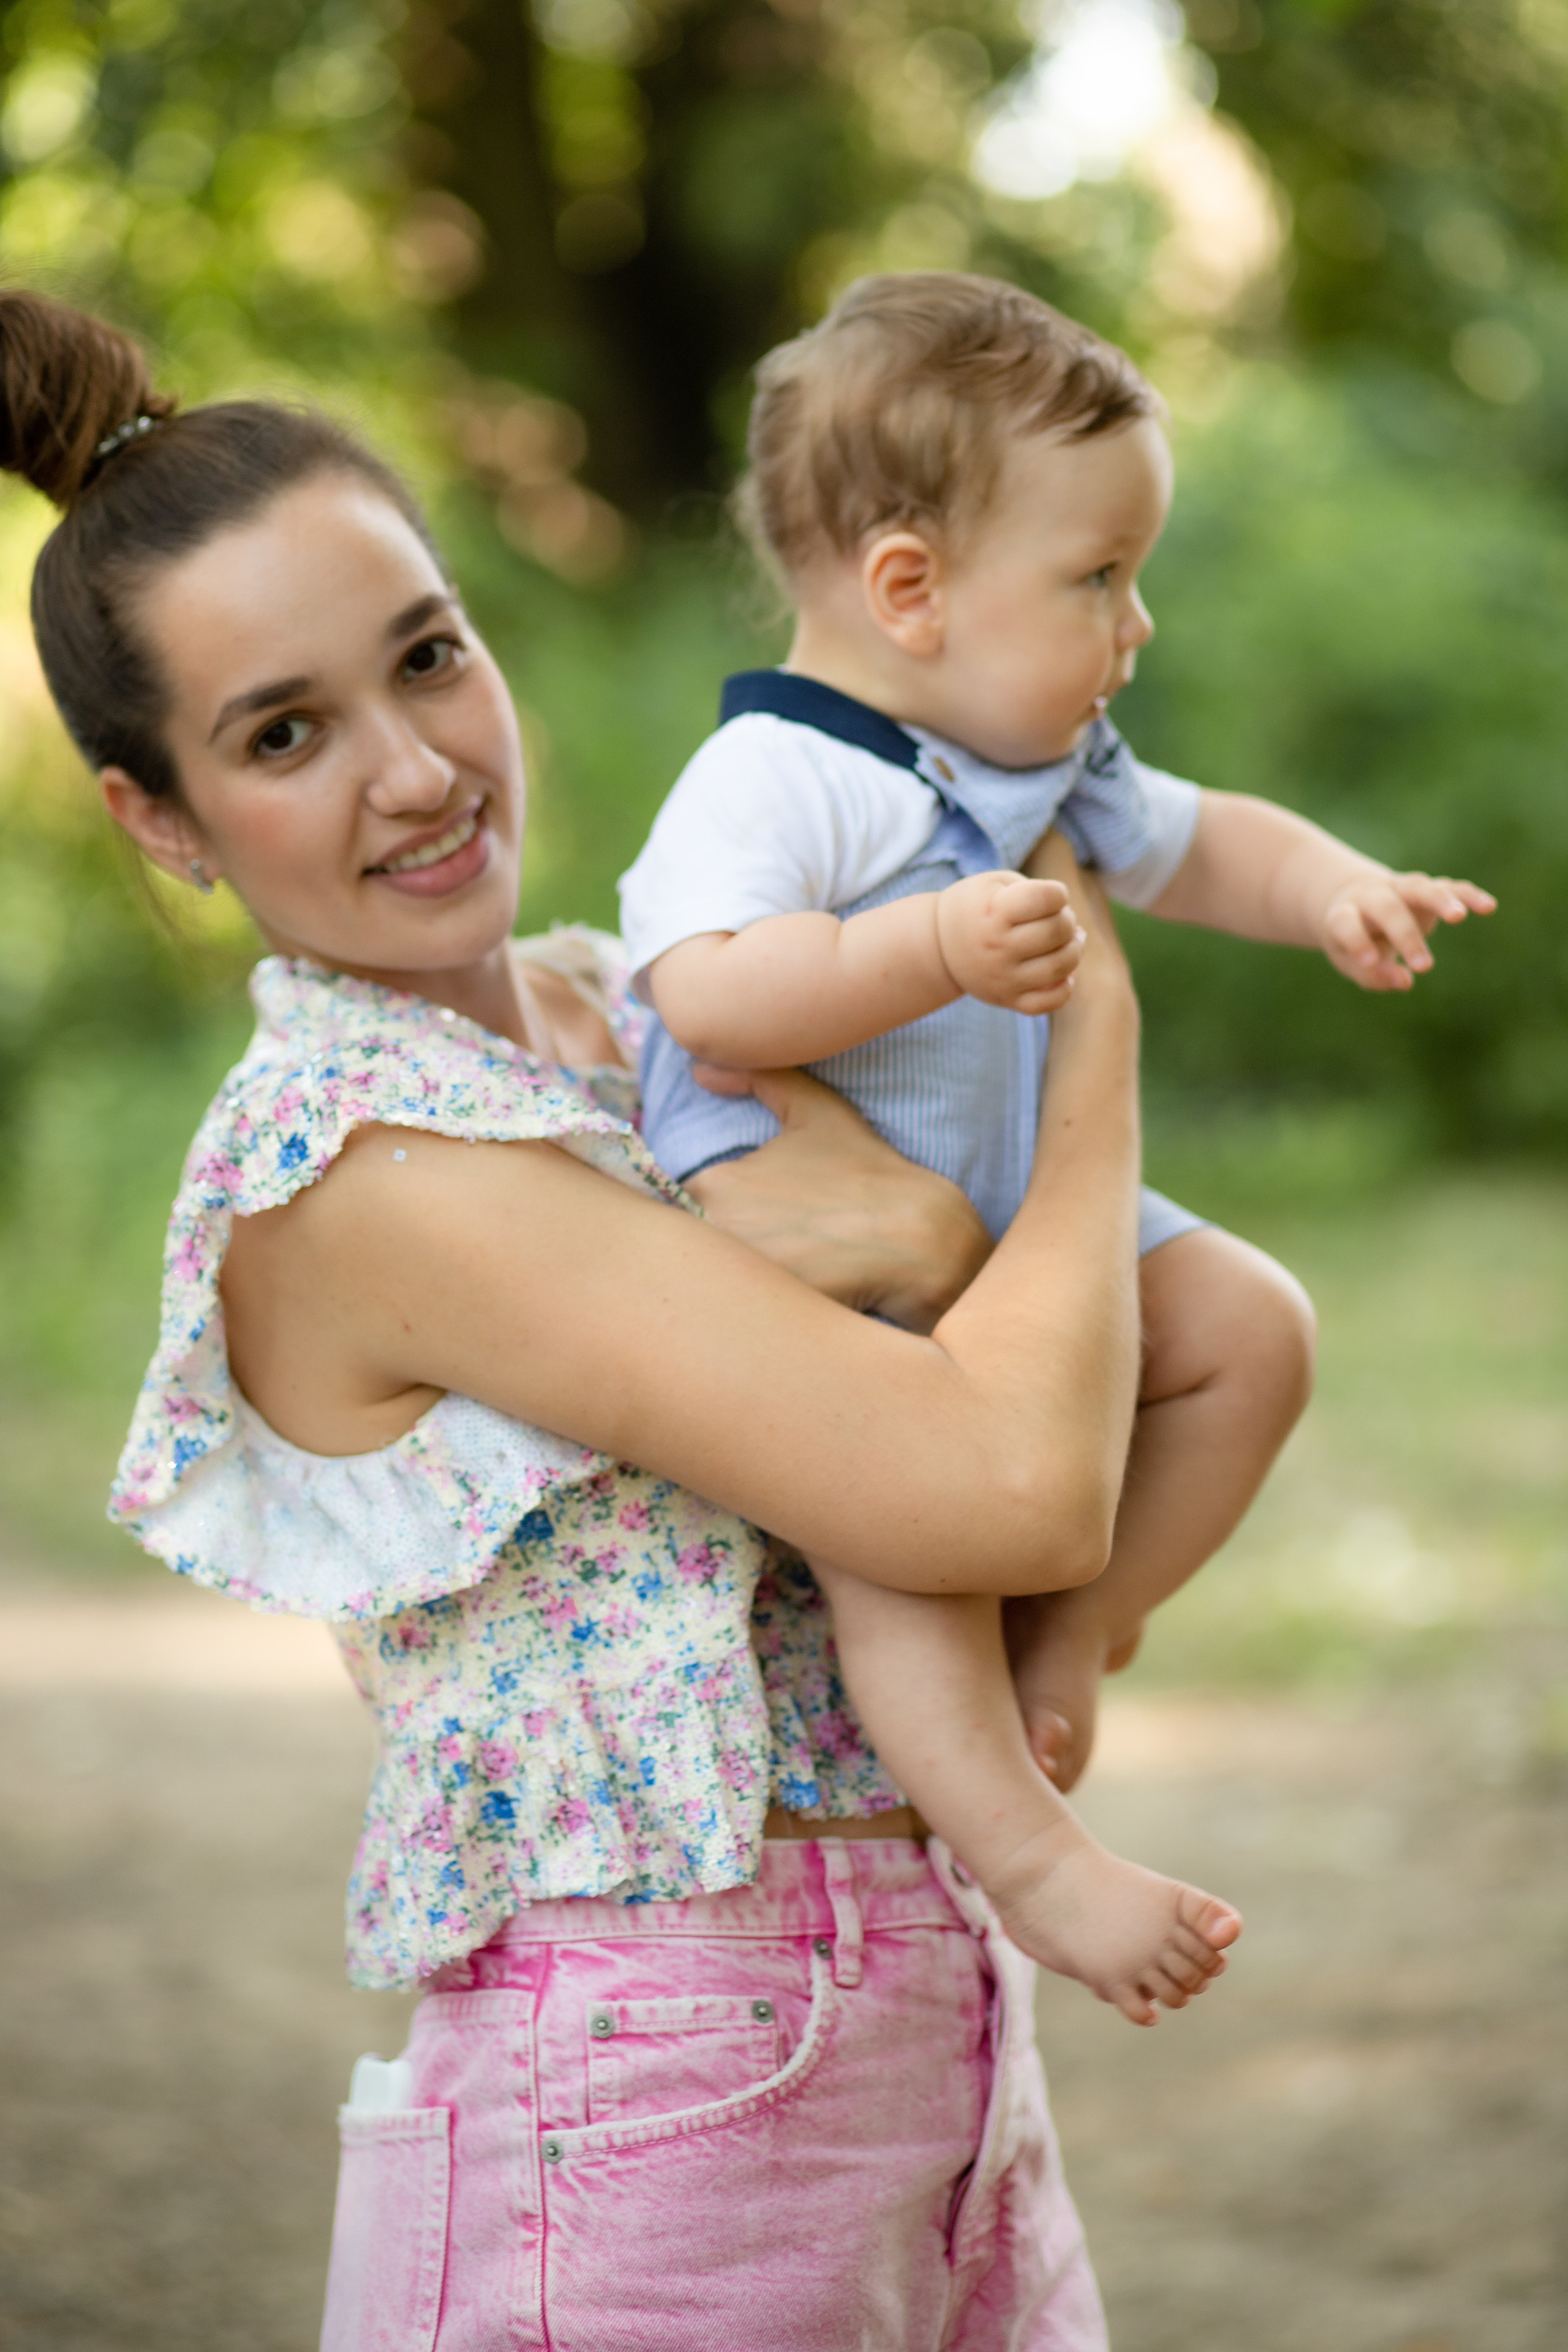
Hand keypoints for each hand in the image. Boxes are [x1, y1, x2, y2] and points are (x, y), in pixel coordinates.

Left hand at [684, 1066, 991, 1332]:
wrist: (925, 1245)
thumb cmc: (871, 1177)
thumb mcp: (819, 1113)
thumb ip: (760, 1078)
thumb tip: (701, 1071)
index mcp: (710, 1187)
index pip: (666, 1213)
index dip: (694, 1224)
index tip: (732, 1230)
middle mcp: (710, 1238)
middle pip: (682, 1258)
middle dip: (703, 1262)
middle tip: (758, 1264)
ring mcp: (731, 1288)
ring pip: (702, 1294)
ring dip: (720, 1295)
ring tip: (768, 1292)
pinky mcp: (759, 1327)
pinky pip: (732, 1328)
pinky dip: (744, 1326)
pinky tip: (775, 1318)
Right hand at [934, 870, 1084, 1014]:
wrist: (937, 945)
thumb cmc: (976, 907)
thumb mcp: (996, 883)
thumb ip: (1036, 892)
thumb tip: (1074, 928)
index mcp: (994, 912)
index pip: (1049, 898)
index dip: (1058, 893)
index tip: (1049, 896)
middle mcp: (997, 947)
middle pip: (1058, 931)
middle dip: (1068, 920)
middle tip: (1058, 918)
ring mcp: (1002, 978)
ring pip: (1060, 967)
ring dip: (1074, 950)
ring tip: (1069, 941)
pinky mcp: (1006, 1000)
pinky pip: (1049, 1002)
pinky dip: (1065, 987)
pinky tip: (1063, 973)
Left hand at [1322, 870, 1495, 991]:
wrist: (1354, 899)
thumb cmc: (1351, 941)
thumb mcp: (1349, 961)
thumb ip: (1371, 974)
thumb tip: (1405, 982)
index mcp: (1344, 913)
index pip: (1346, 922)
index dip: (1356, 940)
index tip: (1370, 962)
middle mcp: (1372, 896)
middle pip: (1387, 907)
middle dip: (1405, 935)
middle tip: (1424, 967)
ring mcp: (1400, 888)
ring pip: (1420, 887)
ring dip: (1439, 900)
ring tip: (1459, 917)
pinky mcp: (1426, 889)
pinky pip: (1449, 886)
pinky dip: (1467, 894)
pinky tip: (1489, 907)